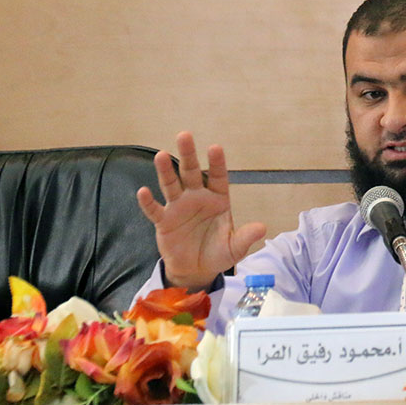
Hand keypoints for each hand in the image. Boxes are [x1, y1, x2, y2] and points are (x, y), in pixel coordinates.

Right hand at [136, 131, 266, 290]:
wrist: (197, 270)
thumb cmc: (218, 253)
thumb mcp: (235, 248)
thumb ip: (246, 237)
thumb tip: (262, 228)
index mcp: (218, 199)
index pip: (218, 176)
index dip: (217, 163)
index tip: (215, 148)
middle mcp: (197, 198)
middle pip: (192, 172)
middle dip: (189, 155)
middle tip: (184, 135)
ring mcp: (179, 207)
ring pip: (171, 185)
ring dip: (165, 171)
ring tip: (161, 155)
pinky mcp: (164, 221)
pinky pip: (154, 210)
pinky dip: (148, 202)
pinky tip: (143, 191)